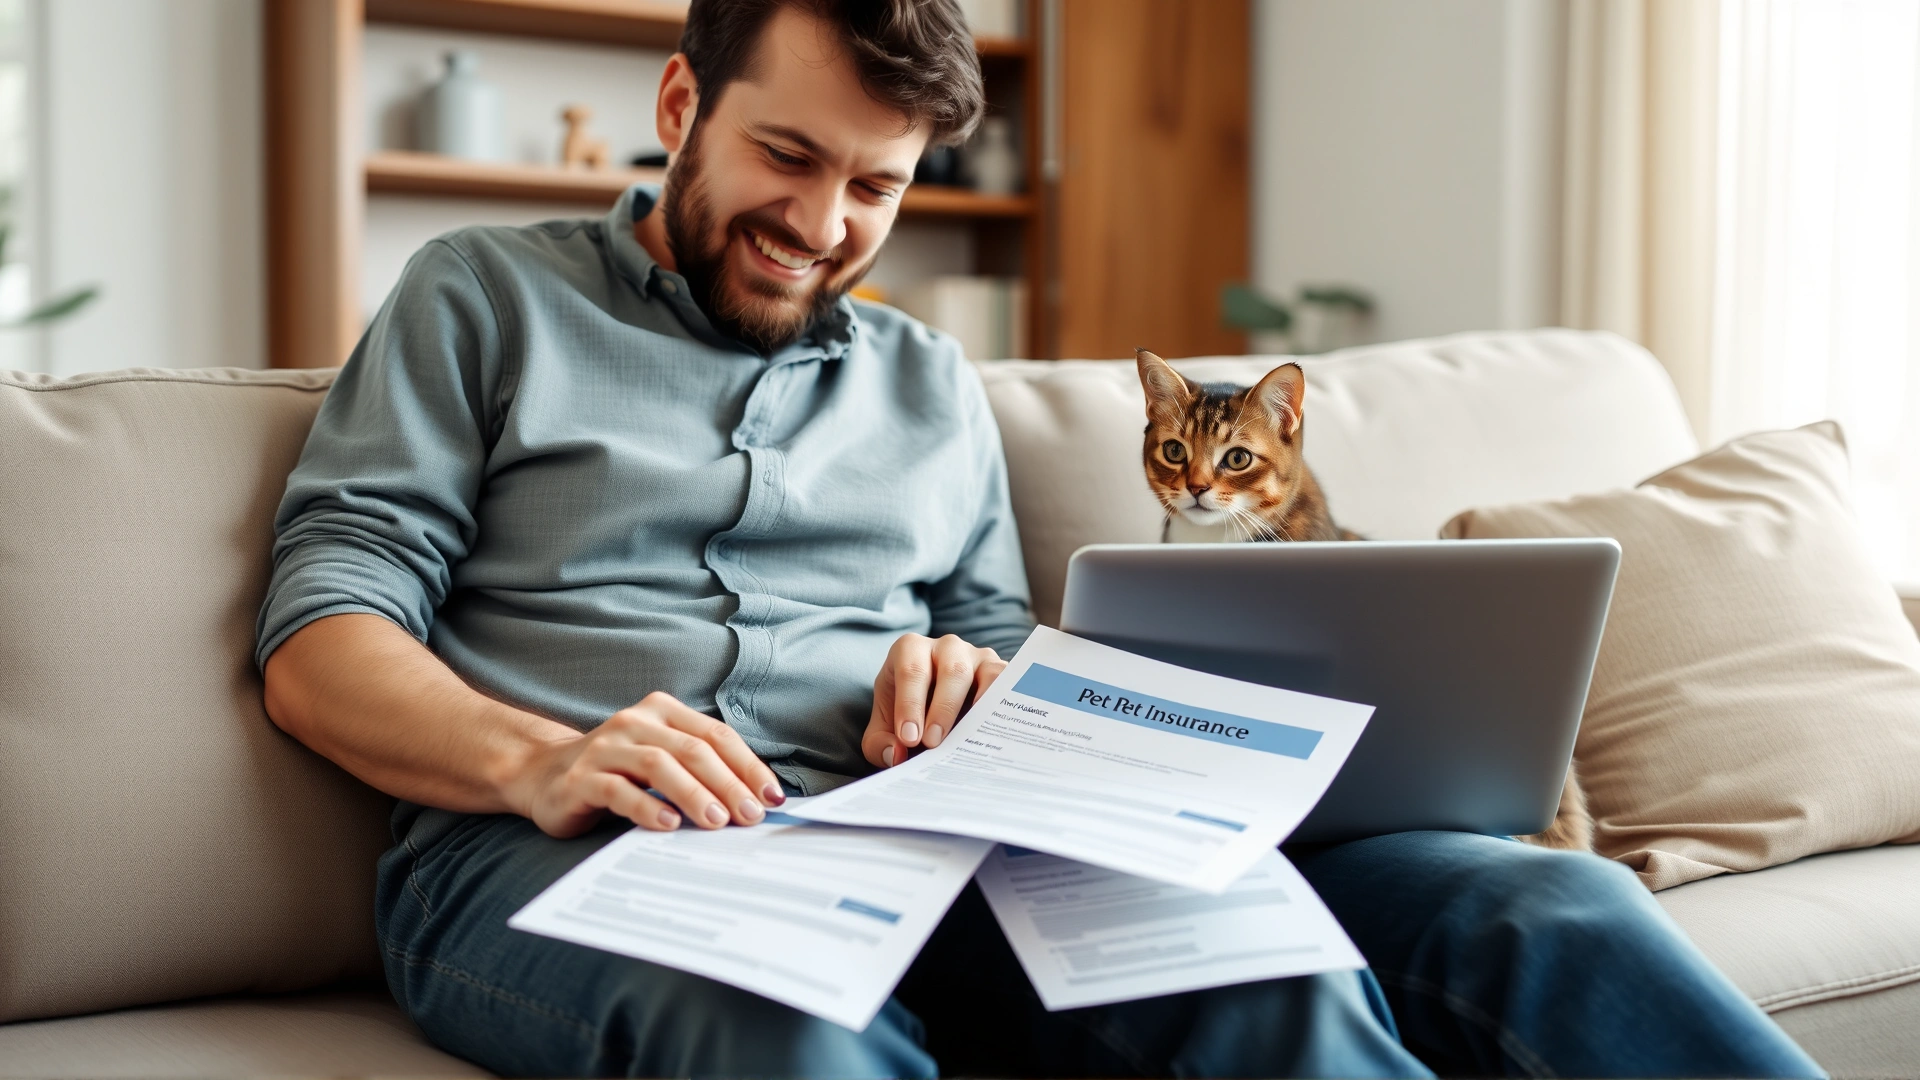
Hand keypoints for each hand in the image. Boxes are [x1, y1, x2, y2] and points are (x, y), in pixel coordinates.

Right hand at [507, 691, 783, 838]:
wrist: (542, 775)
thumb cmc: (617, 773)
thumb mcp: (660, 763)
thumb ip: (698, 773)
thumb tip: (753, 804)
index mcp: (663, 713)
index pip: (716, 736)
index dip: (748, 766)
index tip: (772, 798)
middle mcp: (635, 723)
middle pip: (693, 750)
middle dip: (728, 784)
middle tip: (751, 816)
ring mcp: (606, 748)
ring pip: (658, 766)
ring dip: (693, 794)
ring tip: (717, 821)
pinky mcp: (580, 778)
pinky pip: (618, 790)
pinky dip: (647, 807)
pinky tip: (668, 825)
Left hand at [862, 633, 1005, 768]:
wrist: (931, 707)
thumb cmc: (908, 711)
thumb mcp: (885, 727)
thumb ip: (879, 743)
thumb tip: (895, 755)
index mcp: (911, 650)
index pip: (911, 671)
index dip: (910, 705)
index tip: (909, 738)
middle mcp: (946, 646)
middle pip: (952, 671)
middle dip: (943, 709)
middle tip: (933, 742)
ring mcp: (978, 656)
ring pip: (986, 674)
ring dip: (979, 709)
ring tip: (967, 740)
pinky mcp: (1001, 671)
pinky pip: (1009, 684)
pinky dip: (1004, 706)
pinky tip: (994, 732)